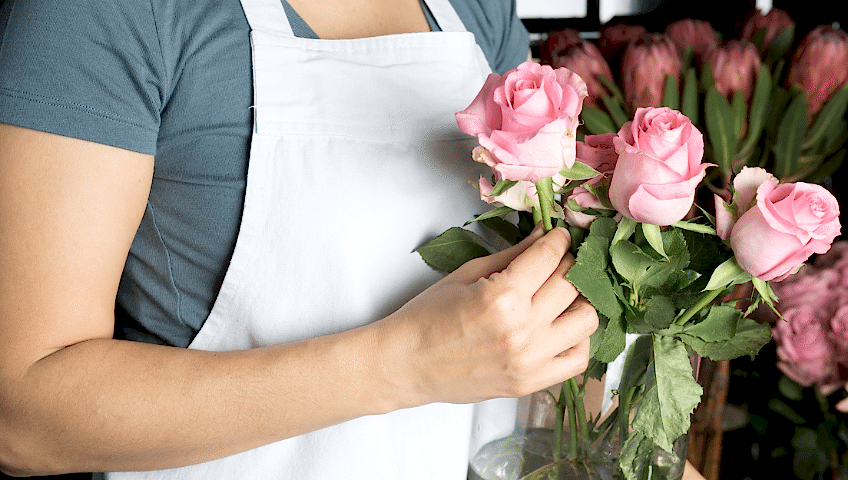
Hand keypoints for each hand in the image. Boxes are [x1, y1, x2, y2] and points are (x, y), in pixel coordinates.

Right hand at [377, 225, 597, 406]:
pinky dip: (578, 340)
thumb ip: (512, 254)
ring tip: (562, 294)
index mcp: (502, 296)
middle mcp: (522, 329)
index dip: (558, 238)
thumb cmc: (427, 317)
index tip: (558, 235)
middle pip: (571, 283)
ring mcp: (529, 359)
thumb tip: (543, 233)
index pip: (550, 256)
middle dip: (568, 263)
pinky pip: (578, 360)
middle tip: (556, 260)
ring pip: (586, 319)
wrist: (406, 363)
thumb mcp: (467, 274)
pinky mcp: (530, 383)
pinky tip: (561, 327)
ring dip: (580, 300)